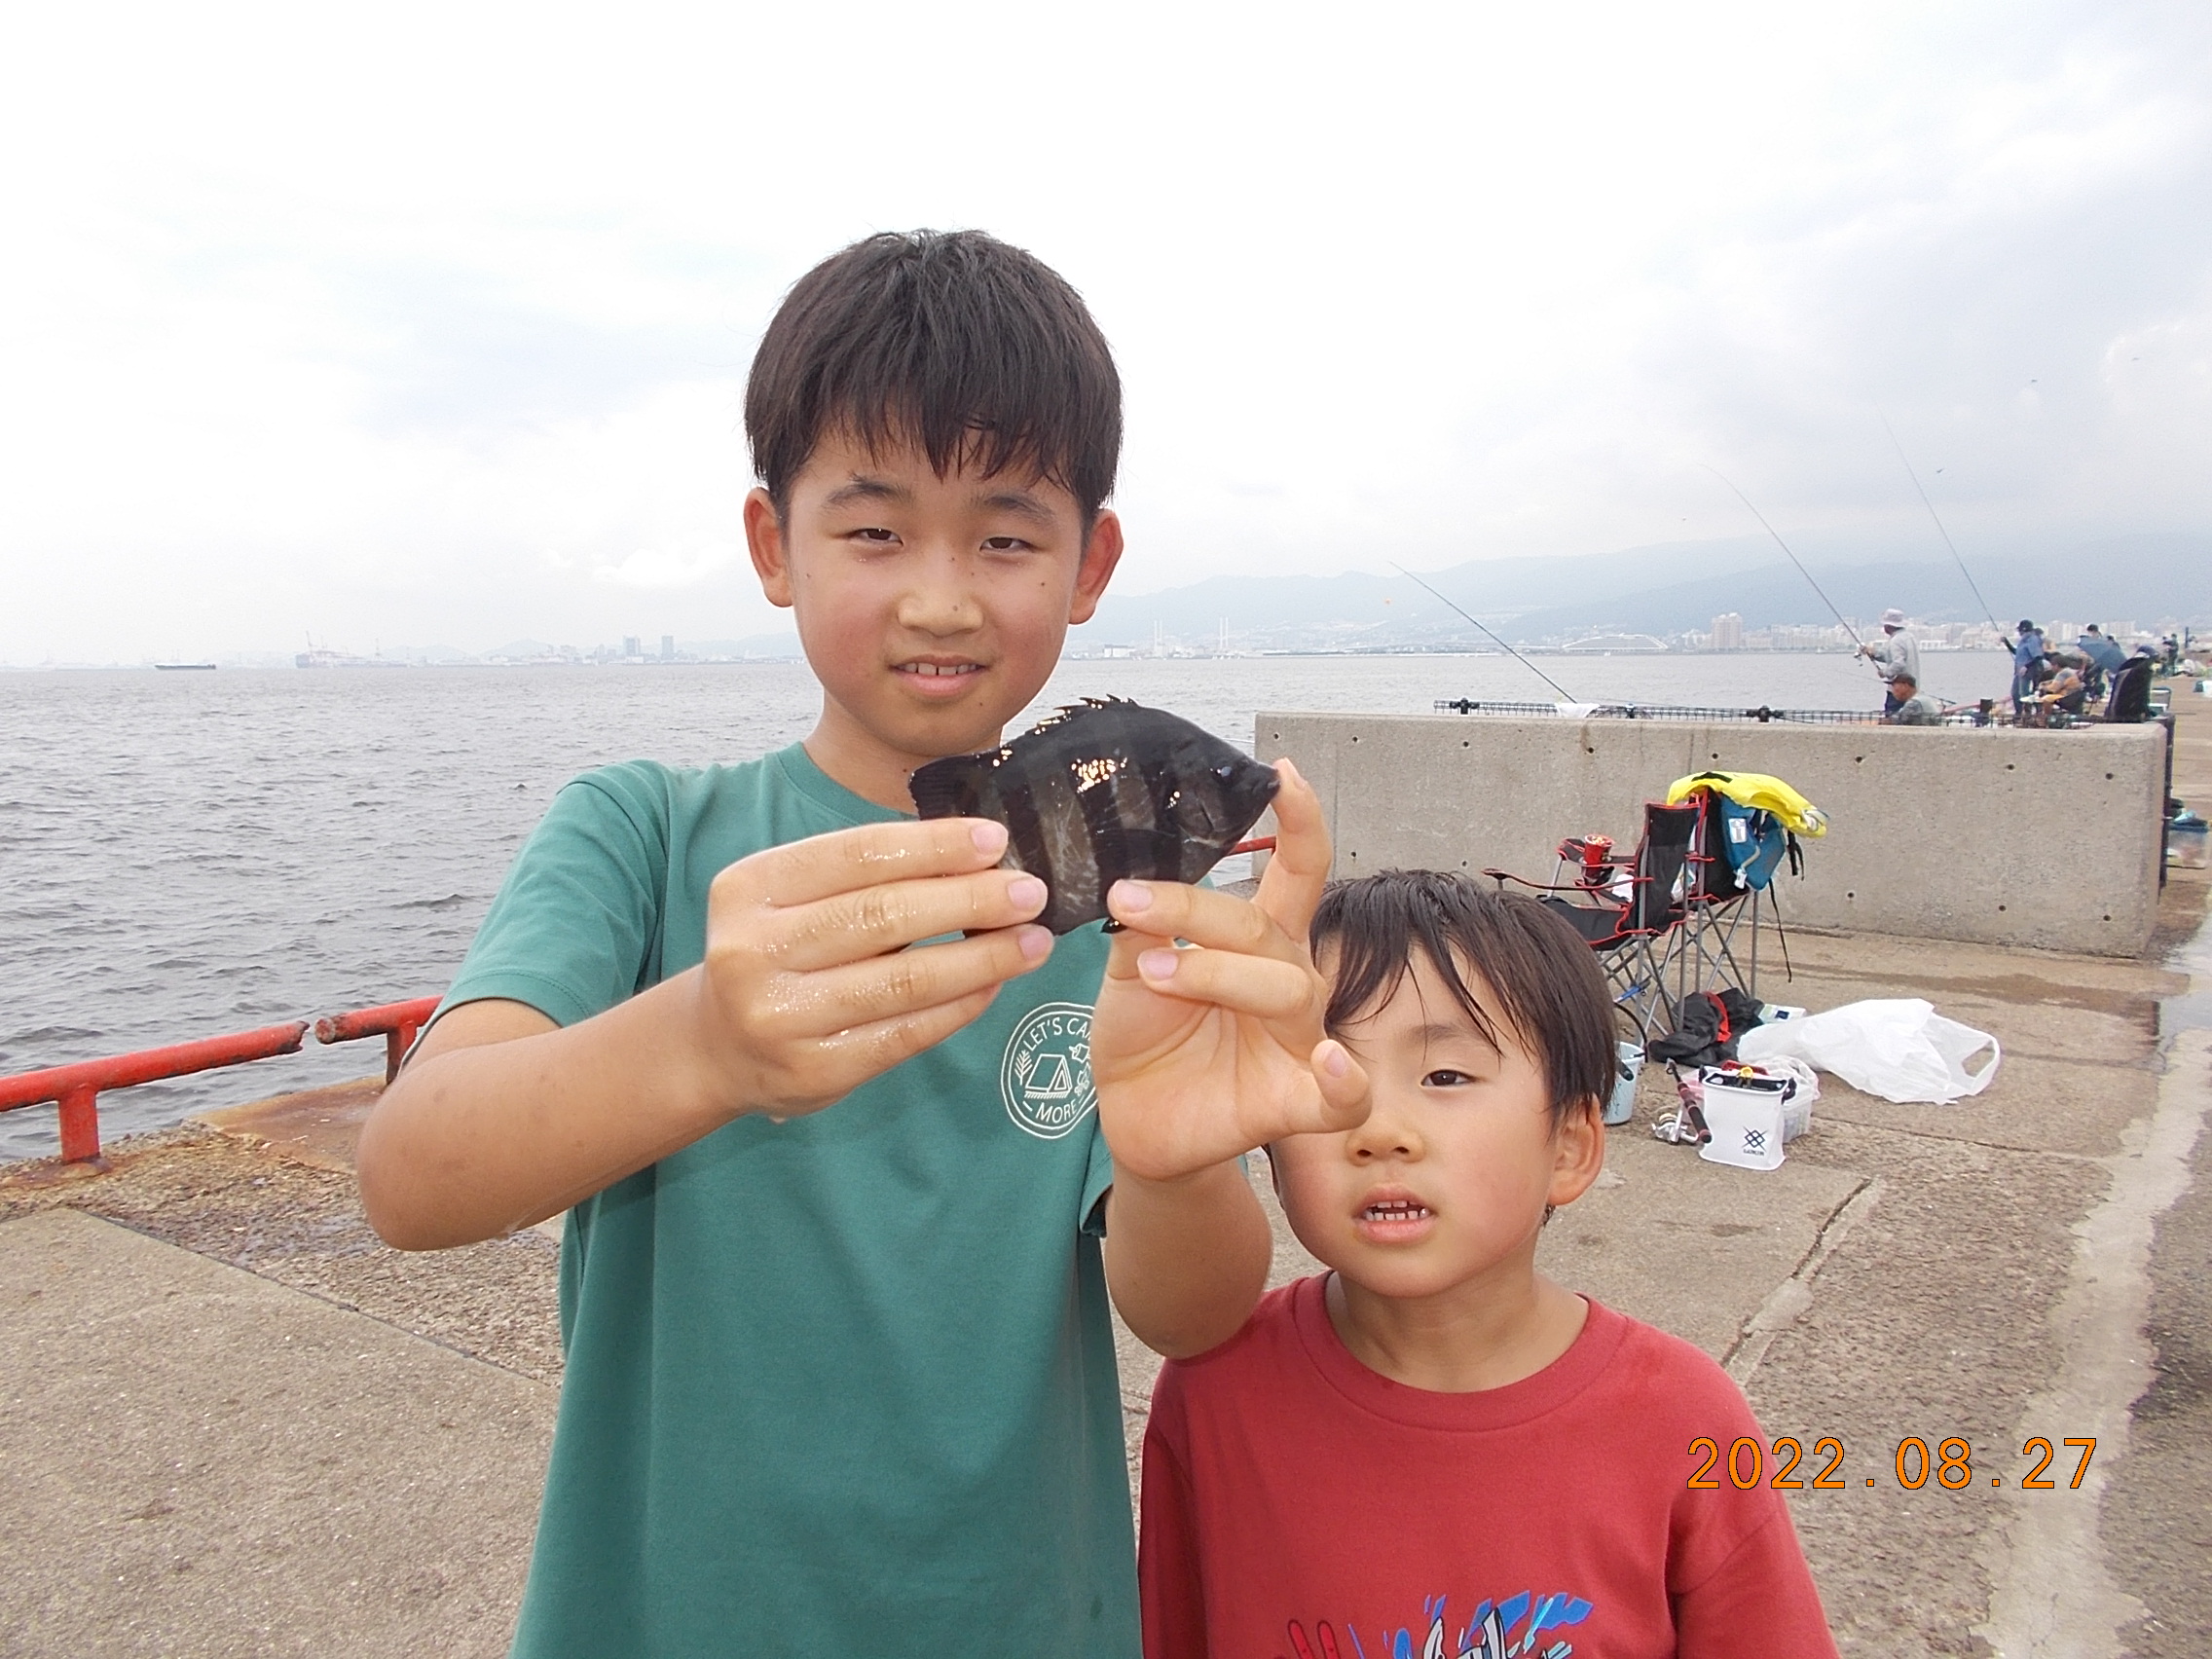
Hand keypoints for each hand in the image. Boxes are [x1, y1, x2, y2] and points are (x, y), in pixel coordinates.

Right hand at [691, 818, 1051, 1119]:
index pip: (856, 854)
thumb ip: (867, 875)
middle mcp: (753, 951)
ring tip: (1032, 941)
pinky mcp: (814, 1071)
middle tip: (1030, 892)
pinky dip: (960, 1005)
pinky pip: (906, 1033)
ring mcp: (780, 1018)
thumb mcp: (792, 897)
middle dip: (970, 901)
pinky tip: (994, 984)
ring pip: (903, 980)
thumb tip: (978, 856)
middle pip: (883, 916)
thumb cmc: (778, 952)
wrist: (718, 1045)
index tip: (995, 840)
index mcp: (749, 888)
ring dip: (981, 958)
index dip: (933, 846)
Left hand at [1089, 761, 1369, 1182]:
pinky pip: (1343, 1096)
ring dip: (1217, 973)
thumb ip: (1143, 925)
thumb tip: (1132, 873)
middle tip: (1127, 901)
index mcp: (1259, 939)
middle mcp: (1290, 980)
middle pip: (1266, 928)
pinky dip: (1344, 1078)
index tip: (1280, 774)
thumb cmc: (1144, 1035)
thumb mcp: (1130, 969)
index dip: (1298, 821)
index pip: (1296, 871)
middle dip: (1197, 911)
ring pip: (1286, 991)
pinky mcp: (1298, 1102)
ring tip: (1154, 973)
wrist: (1133, 1118)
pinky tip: (1329, 1059)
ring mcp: (1299, 1041)